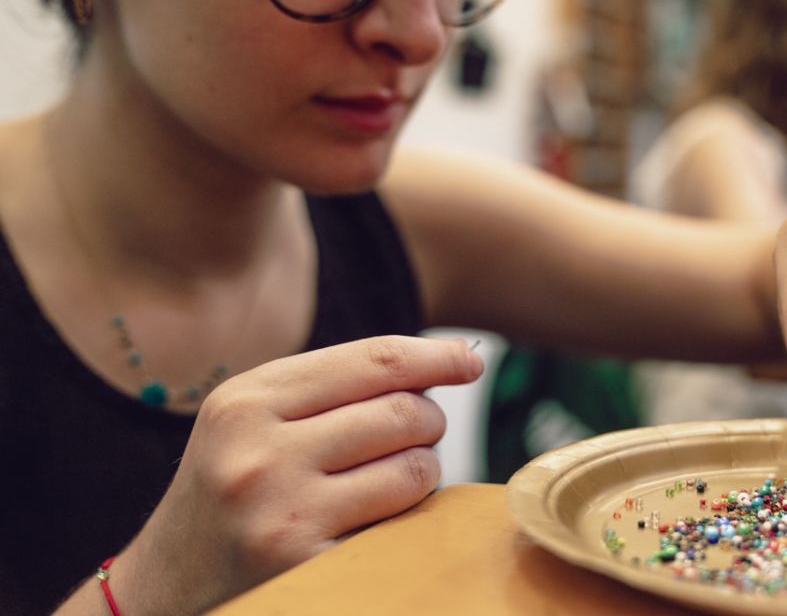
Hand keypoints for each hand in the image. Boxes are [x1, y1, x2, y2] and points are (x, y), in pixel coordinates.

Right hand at [106, 336, 481, 614]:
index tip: (469, 358)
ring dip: (423, 470)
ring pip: (415, 469)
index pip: (373, 360)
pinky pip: (401, 526)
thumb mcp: (251, 420)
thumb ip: (332, 387)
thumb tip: (446, 362)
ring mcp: (284, 515)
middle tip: (416, 434)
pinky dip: (407, 518)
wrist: (162, 587)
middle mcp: (260, 454)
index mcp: (247, 401)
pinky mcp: (308, 566)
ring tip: (391, 479)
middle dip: (428, 420)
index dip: (435, 356)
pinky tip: (376, 520)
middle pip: (403, 412)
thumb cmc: (228, 488)